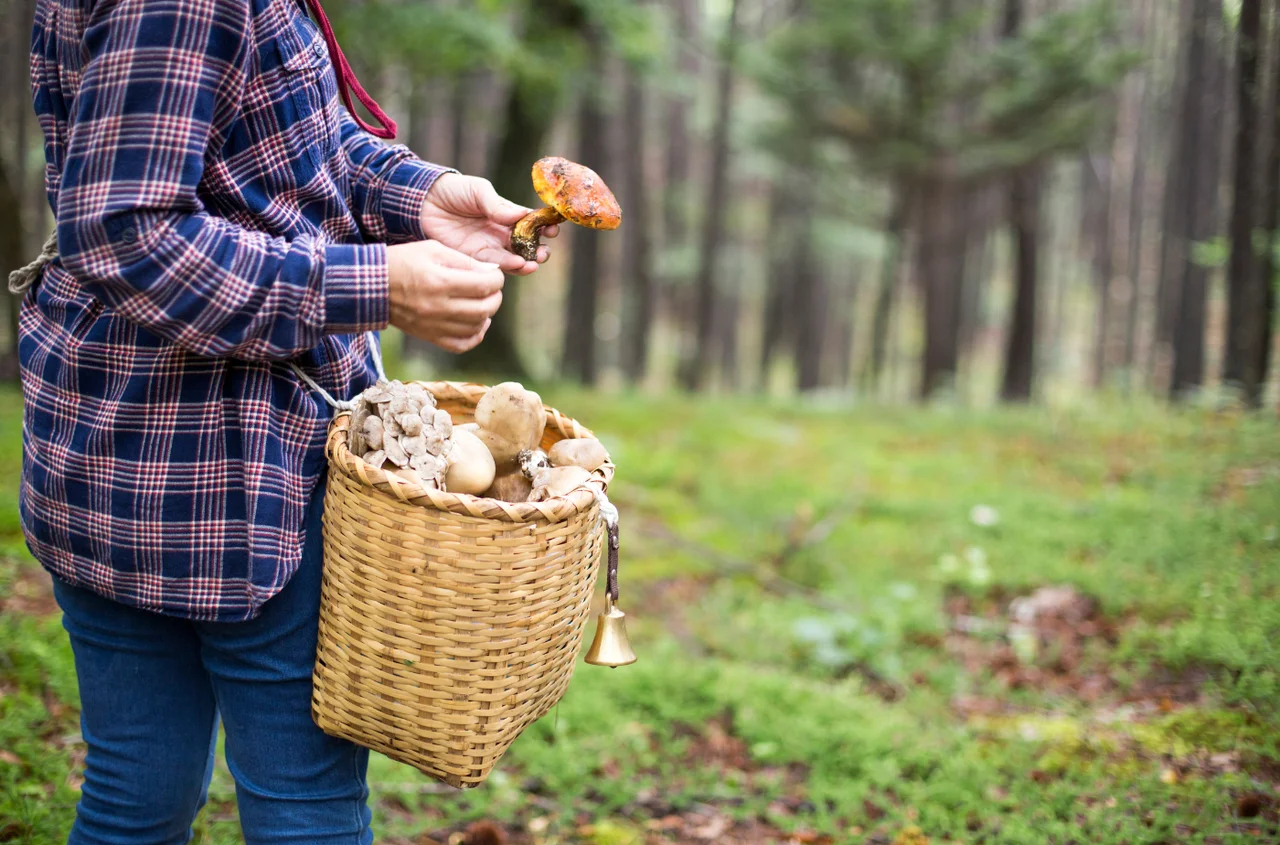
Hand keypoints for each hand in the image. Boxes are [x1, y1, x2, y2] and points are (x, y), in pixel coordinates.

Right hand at [385, 240, 504, 353]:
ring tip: (483, 302)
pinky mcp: (430, 336)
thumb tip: (491, 272)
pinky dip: (475, 335)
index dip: (497, 279)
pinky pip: (462, 345)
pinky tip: (477, 323)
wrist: (372, 286)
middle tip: (492, 288)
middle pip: (484, 309)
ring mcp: (434, 325)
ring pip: (476, 327)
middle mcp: (439, 307)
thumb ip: (464, 261)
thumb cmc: (402, 262)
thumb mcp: (432, 249)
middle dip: (495, 297)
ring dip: (486, 314)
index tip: (494, 275)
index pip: (484, 285)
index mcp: (440, 281)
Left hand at [420, 173, 557, 274]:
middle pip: (526, 246)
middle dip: (538, 251)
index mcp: (506, 214)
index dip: (544, 227)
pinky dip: (507, 267)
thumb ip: (498, 205)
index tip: (553, 229)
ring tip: (532, 263)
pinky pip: (494, 266)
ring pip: (513, 259)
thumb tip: (523, 215)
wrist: (422, 201)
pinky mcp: (474, 259)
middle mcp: (500, 233)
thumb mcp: (478, 191)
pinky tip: (517, 265)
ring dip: (526, 263)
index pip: (531, 224)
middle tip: (543, 253)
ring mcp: (488, 247)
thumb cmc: (453, 190)